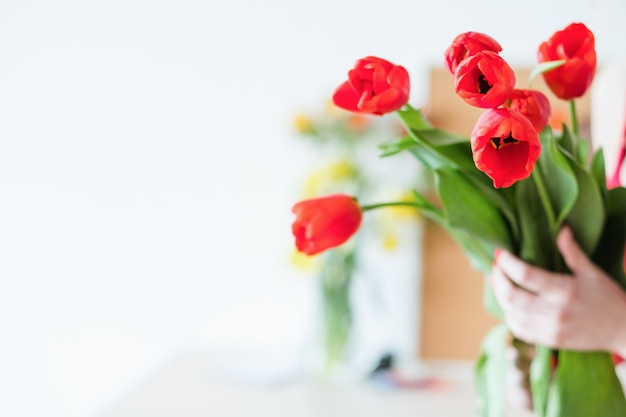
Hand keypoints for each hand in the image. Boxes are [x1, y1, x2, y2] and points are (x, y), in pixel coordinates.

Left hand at [491, 225, 625, 355]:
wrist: (623, 330)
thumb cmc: (607, 297)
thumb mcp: (591, 272)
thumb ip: (572, 251)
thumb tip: (562, 227)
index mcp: (565, 290)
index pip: (526, 275)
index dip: (508, 263)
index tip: (500, 253)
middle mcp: (554, 311)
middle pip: (511, 297)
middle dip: (498, 279)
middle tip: (497, 267)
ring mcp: (550, 329)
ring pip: (511, 313)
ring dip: (501, 296)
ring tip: (501, 282)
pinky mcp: (548, 341)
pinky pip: (518, 329)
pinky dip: (509, 315)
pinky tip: (510, 304)